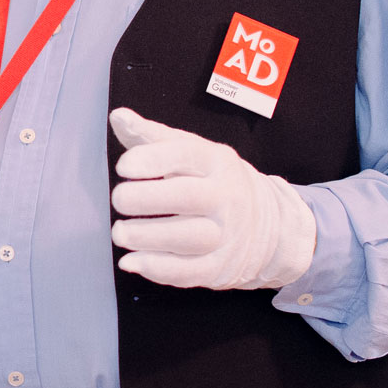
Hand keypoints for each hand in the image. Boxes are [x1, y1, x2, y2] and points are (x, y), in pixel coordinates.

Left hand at [107, 107, 317, 291]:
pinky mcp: (220, 267)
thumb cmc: (213, 181)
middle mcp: (226, 197)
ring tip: (120, 232)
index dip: (152, 159)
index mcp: (216, 162)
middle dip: (145, 198)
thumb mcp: (190, 151)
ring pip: (190, 237)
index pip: (186, 155)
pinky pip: (189, 272)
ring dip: (148, 237)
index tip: (123, 167)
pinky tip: (131, 261)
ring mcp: (227, 234)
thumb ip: (151, 137)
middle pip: (188, 197)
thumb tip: (118, 116)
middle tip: (118, 200)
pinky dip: (157, 269)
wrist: (270, 225)